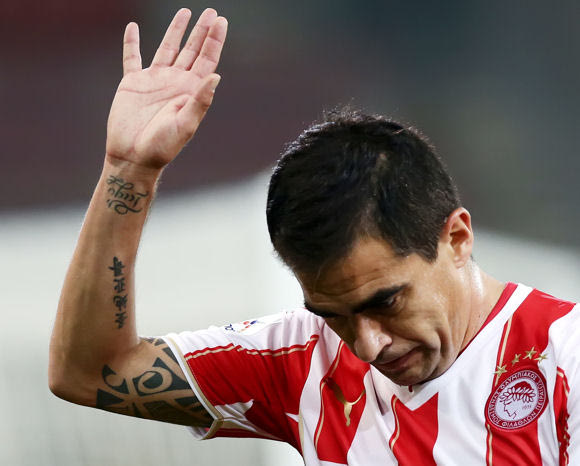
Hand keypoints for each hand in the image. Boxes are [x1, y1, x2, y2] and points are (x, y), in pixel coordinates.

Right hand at [105, 8, 227, 168]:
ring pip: (167, 48)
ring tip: (185, 12)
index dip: (214, 41)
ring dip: (176, 31)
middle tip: (212, 12)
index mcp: (190, 91)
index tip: (221, 21)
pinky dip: (132, 43)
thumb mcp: (185, 125)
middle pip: (191, 50)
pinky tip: (133, 29)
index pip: (206, 60)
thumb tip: (216, 76)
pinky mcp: (133, 83)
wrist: (133, 156)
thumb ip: (200, 101)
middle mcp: (175, 82)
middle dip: (202, 31)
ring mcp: (154, 81)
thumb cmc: (162, 147)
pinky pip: (132, 58)